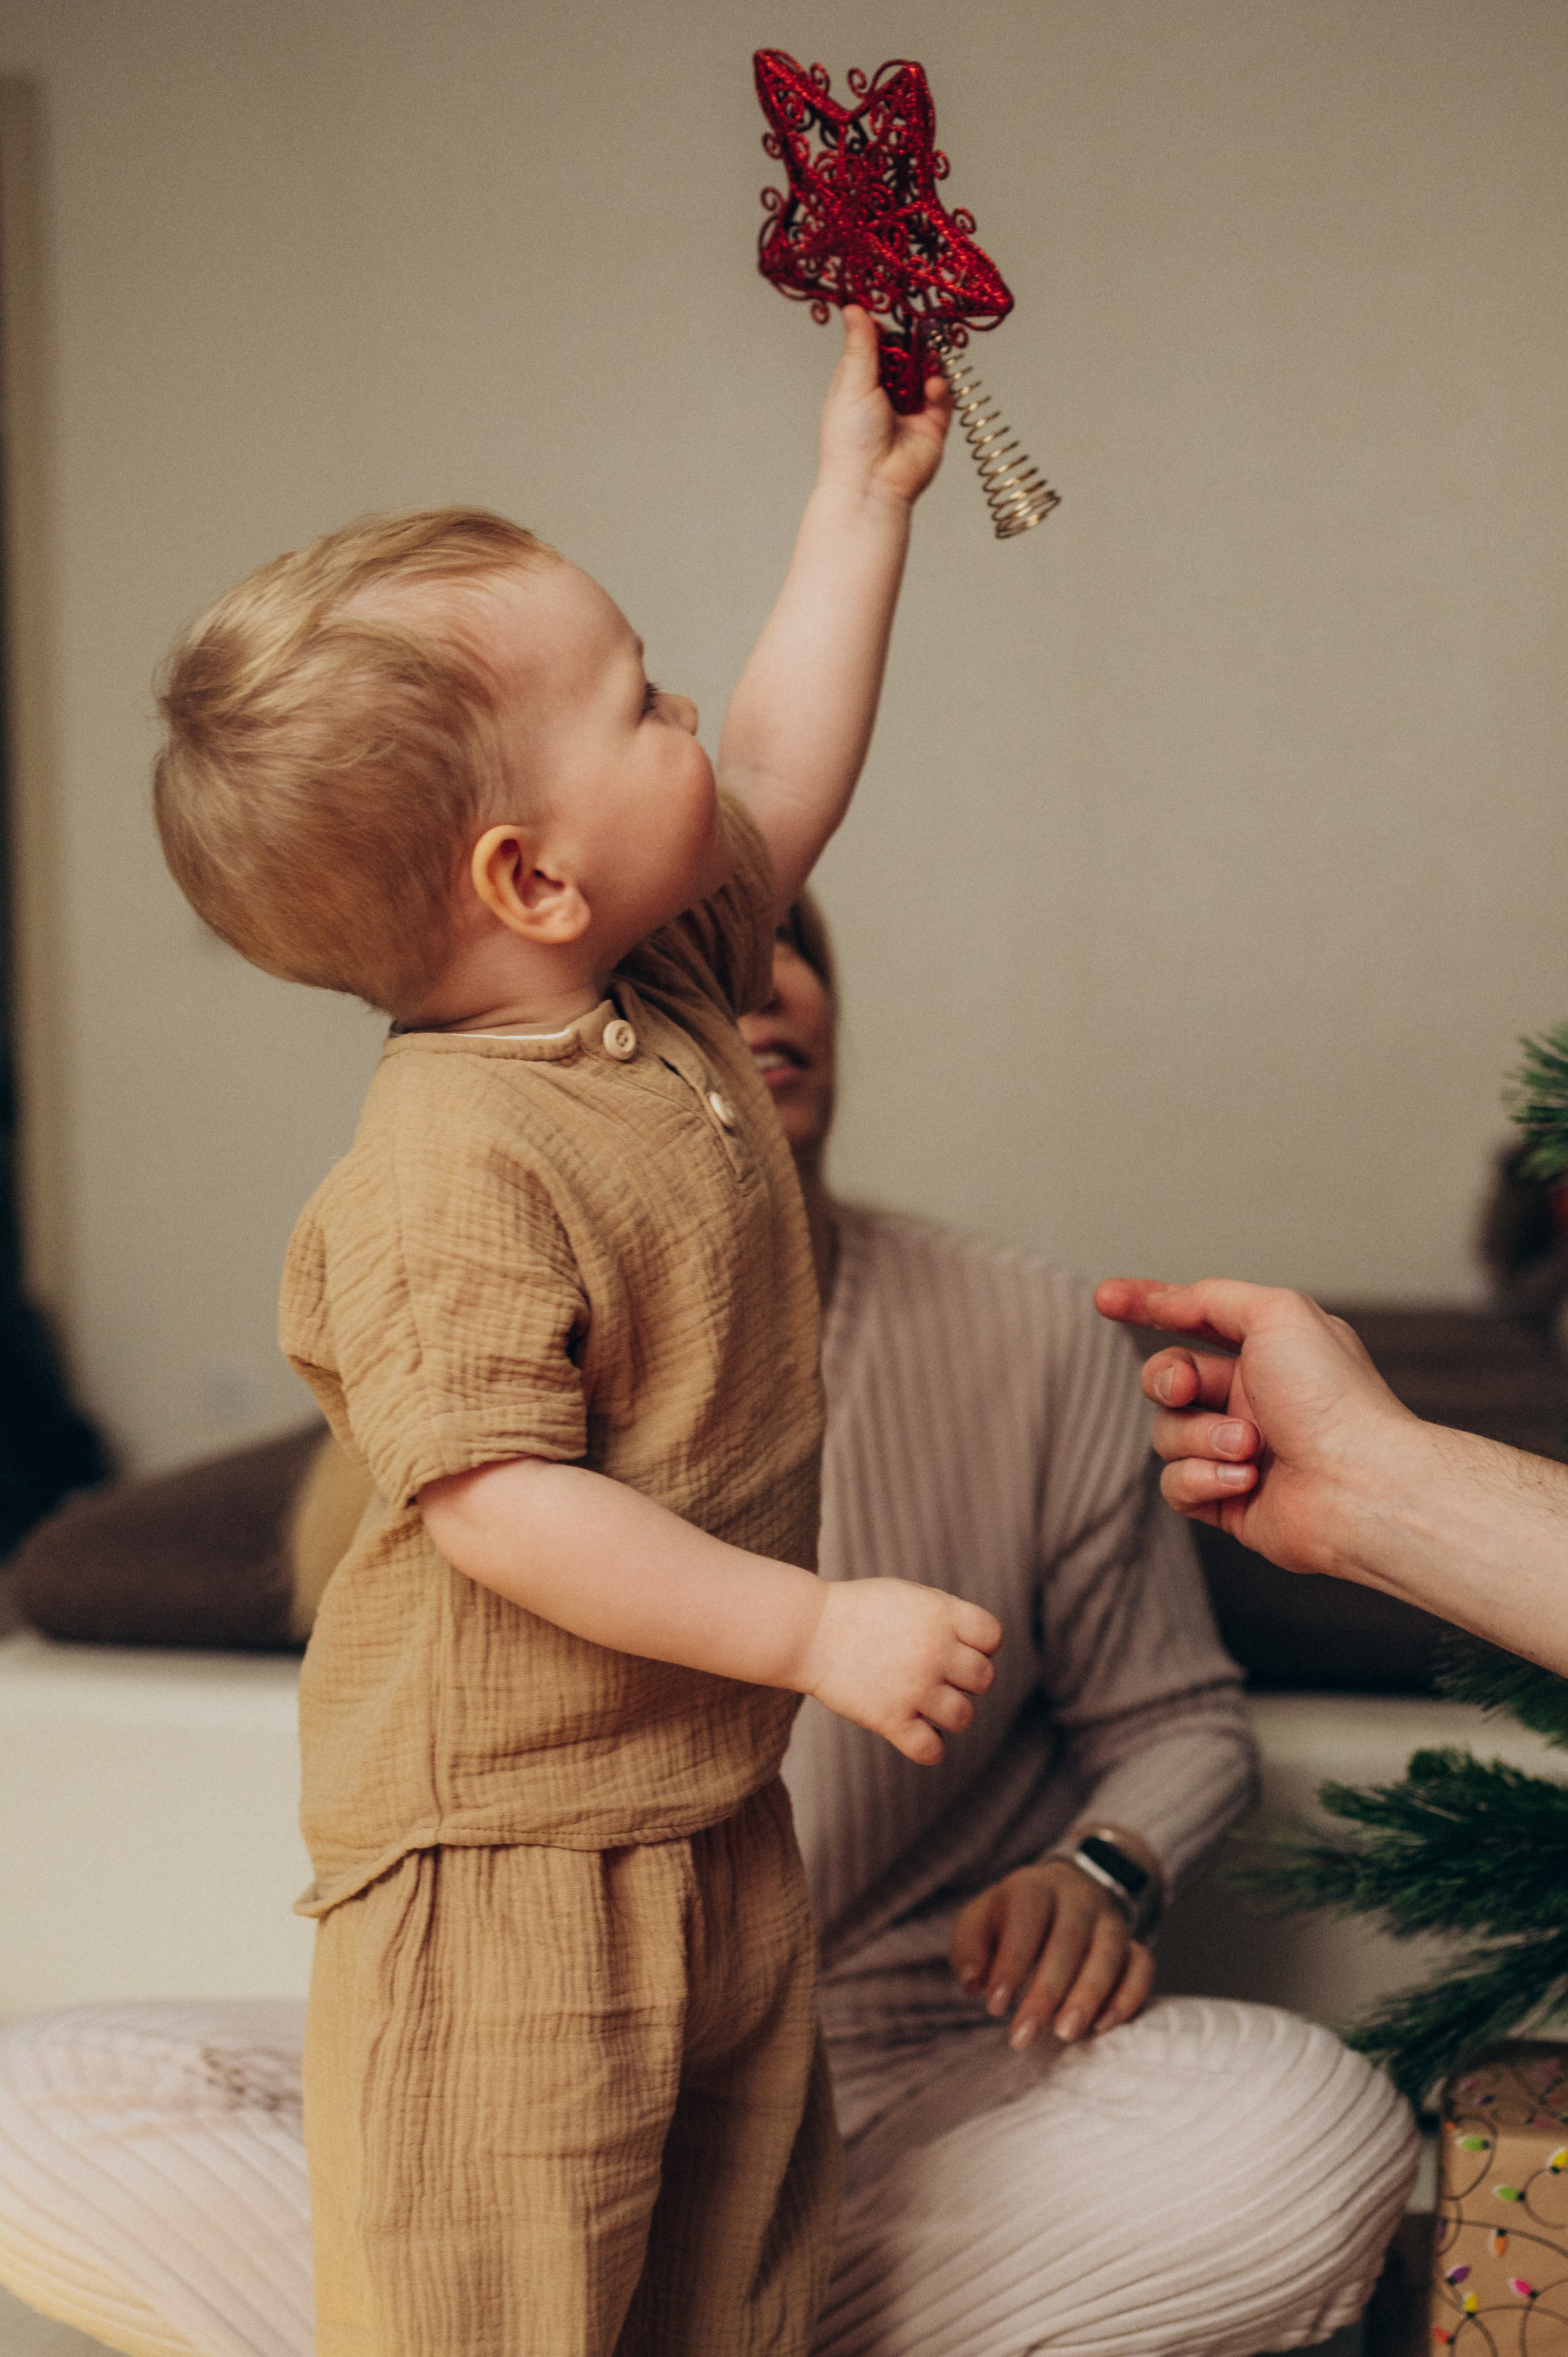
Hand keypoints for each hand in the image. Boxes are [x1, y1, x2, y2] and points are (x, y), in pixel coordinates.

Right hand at [794, 1577, 1000, 1763]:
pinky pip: (931, 1750)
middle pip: (983, 1679)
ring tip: (927, 1705)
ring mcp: (912, 1686)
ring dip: (950, 1714)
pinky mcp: (889, 1718)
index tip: (958, 1648)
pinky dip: (929, 1747)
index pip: (992, 1637)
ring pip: (963, 1717)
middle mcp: (933, 1650)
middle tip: (938, 1677)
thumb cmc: (860, 1611)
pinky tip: (915, 1732)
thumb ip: (948, 1616)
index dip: (980, 1646)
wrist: (807, 1631)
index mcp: (940, 1614)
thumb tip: (983, 1648)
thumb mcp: (910, 1596)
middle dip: (966, 1681)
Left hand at [817, 306, 951, 508]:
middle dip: (911, 343)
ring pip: (926, 373)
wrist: (871, 485)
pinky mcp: (931, 425)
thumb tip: (853, 308)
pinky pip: (942, 398)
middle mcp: (884, 395)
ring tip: (926, 355)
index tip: (892, 309)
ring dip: (927, 363)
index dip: (883, 329)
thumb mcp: (852, 382)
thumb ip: (860, 345)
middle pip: (904, 356)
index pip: (874, 346)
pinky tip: (932, 387)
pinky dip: (939, 388)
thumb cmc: (850, 440)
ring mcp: (909, 410)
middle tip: (917, 327)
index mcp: (858, 383)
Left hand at [950, 1861, 1154, 2050]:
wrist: (1066, 1891)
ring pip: (1109, 1953)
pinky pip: (1142, 1966)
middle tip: (1024, 2036)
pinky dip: (1129, 1995)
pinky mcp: (1134, 1943)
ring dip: (1089, 1995)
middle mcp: (1078, 1899)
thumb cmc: (1014, 1917)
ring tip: (1066, 2034)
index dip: (1011, 1963)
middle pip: (1068, 1939)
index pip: (1027, 1919)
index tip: (995, 2006)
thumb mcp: (981, 1920)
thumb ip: (969, 1946)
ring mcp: (1110, 1920)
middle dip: (1046, 1991)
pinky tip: (1104, 2025)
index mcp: (1034, 1887)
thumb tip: (971, 1981)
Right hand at [1093, 1276, 1419, 1577]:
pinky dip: (1202, 1479)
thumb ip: (1212, 1298)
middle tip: (1187, 1388)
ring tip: (1249, 1448)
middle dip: (1165, 1378)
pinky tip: (1243, 1481)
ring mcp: (1237, 1452)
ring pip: (1167, 1433)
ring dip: (1200, 1436)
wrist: (1361, 1485)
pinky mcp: (1227, 1502)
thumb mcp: (1275, 1313)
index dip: (1146, 1304)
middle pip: (1167, 1377)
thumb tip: (1166, 1299)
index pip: (1193, 1318)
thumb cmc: (1332, 1398)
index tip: (1105, 1298)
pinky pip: (1175, 1485)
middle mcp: (1253, 1399)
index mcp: (1269, 1352)